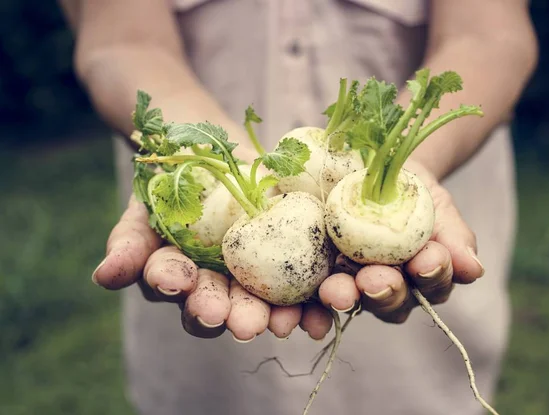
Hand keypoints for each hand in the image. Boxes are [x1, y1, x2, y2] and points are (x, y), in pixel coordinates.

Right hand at [92, 194, 336, 341]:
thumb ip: (128, 245)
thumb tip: (104, 277)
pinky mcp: (297, 255)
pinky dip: (318, 297)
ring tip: (289, 321)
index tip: (184, 287)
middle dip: (240, 317)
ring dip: (283, 316)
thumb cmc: (172, 186)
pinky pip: (310, 280)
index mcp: (190, 284)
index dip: (189, 298)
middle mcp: (227, 287)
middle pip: (234, 311)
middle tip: (246, 324)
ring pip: (274, 303)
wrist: (213, 154)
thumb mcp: (144, 209)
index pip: (189, 300)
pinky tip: (326, 307)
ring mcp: (263, 274)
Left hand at [317, 158, 484, 323]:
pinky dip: (312, 302)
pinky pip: (319, 292)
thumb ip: (454, 236)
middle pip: (394, 303)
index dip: (432, 276)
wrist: (374, 169)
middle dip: (386, 292)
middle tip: (375, 280)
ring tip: (338, 290)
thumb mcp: (437, 203)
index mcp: (425, 275)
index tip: (425, 260)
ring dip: (347, 297)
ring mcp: (357, 284)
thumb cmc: (413, 188)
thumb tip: (474, 269)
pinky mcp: (324, 275)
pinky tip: (309, 298)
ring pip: (356, 301)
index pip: (433, 284)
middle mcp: (393, 288)